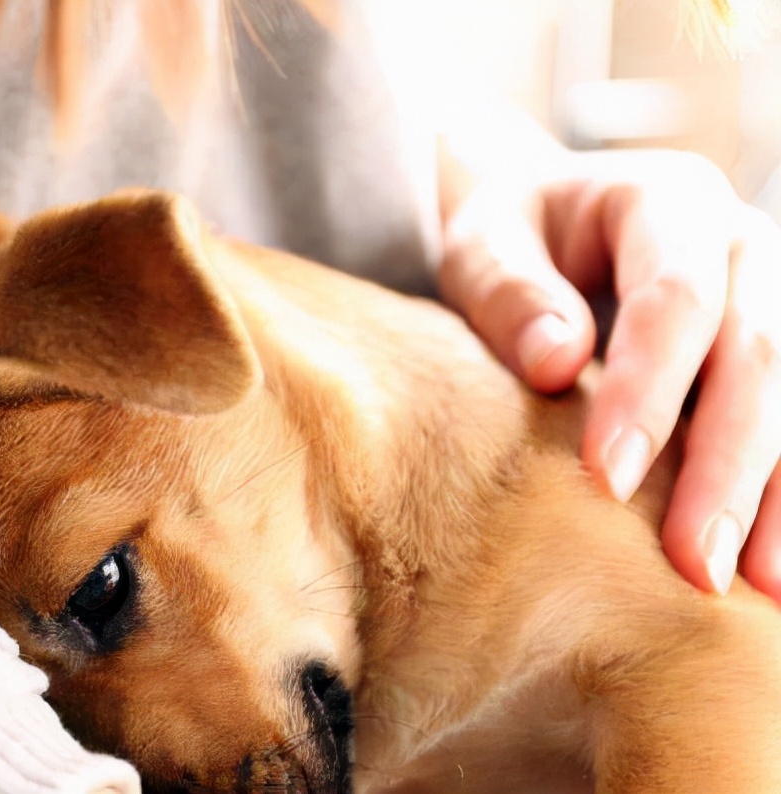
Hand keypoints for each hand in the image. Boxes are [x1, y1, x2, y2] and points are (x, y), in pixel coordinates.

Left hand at [438, 148, 780, 601]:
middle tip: (693, 564)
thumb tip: (557, 364)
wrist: (550, 217)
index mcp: (668, 201)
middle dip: (730, 467)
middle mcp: (743, 245)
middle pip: (761, 354)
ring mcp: (772, 297)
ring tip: (757, 588)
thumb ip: (509, 293)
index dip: (648, 390)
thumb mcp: (483, 243)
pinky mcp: (772, 353)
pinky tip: (771, 568)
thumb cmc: (510, 235)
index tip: (607, 478)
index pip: (676, 299)